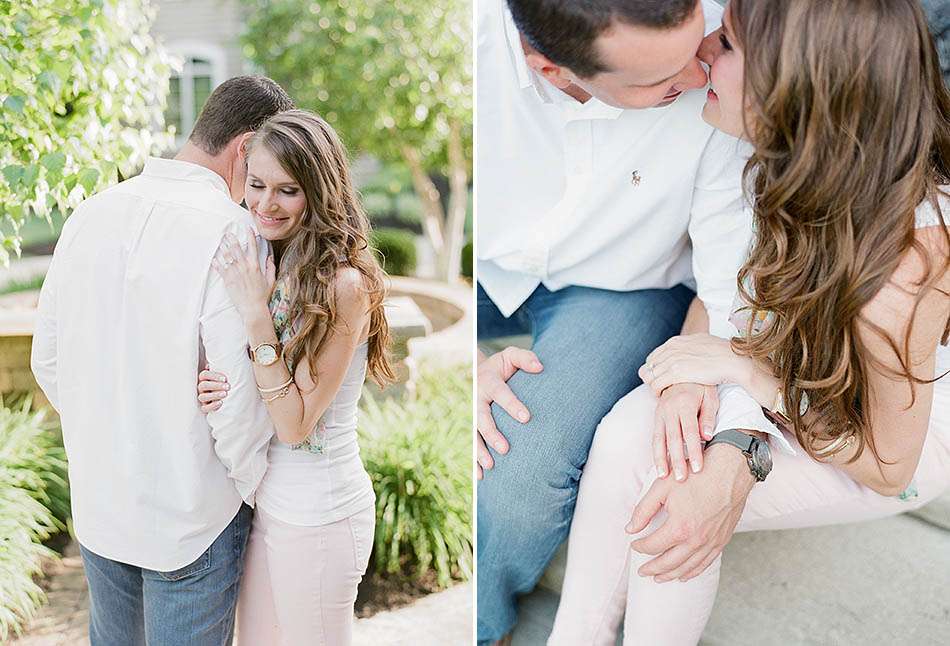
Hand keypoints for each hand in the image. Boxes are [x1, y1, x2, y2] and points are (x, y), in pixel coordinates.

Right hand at [198, 366, 229, 412]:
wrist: (227, 397)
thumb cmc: (223, 383)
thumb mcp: (222, 375)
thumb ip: (219, 368)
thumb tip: (214, 362)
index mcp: (203, 379)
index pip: (204, 375)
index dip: (214, 376)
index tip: (225, 379)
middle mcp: (201, 388)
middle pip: (203, 385)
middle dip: (216, 385)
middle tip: (228, 386)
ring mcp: (202, 398)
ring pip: (203, 397)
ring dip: (214, 395)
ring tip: (225, 394)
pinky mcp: (204, 407)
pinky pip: (205, 408)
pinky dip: (212, 406)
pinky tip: (221, 403)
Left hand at [211, 228, 275, 319]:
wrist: (253, 308)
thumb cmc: (263, 296)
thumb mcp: (271, 280)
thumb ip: (271, 267)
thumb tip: (270, 257)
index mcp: (255, 266)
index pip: (253, 247)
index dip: (250, 236)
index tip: (247, 228)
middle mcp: (244, 267)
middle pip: (236, 249)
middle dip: (232, 239)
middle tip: (228, 234)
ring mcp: (235, 273)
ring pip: (227, 257)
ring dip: (223, 249)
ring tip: (220, 243)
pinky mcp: (228, 280)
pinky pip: (220, 269)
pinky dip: (216, 263)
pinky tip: (214, 258)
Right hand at [476, 347, 542, 479]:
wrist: (478, 371)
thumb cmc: (502, 367)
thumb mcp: (511, 356)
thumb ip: (525, 359)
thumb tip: (540, 366)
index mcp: (488, 381)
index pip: (501, 394)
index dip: (512, 405)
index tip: (526, 418)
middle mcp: (477, 399)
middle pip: (481, 417)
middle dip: (492, 434)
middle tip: (505, 449)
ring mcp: (471, 413)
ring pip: (473, 434)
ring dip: (480, 451)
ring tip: (491, 466)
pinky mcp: (470, 425)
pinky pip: (470, 443)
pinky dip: (474, 460)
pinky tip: (481, 477)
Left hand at [627, 444, 754, 582]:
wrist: (731, 470)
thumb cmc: (696, 475)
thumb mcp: (662, 487)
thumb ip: (643, 510)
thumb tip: (630, 529)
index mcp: (679, 527)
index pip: (653, 545)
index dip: (640, 546)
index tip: (634, 543)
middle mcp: (696, 540)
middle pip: (669, 563)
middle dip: (652, 568)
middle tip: (642, 572)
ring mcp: (711, 542)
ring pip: (687, 567)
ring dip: (671, 575)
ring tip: (658, 578)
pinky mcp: (722, 540)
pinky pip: (705, 563)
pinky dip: (692, 572)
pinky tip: (684, 575)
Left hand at [639, 334, 748, 395]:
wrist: (732, 359)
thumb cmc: (723, 353)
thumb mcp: (701, 342)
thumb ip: (690, 345)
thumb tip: (688, 347)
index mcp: (675, 342)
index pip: (653, 356)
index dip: (654, 369)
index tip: (660, 378)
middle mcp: (671, 349)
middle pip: (648, 366)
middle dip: (651, 379)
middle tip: (658, 389)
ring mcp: (672, 360)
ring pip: (649, 376)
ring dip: (653, 387)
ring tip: (660, 394)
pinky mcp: (676, 372)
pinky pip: (655, 385)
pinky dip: (656, 392)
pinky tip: (664, 397)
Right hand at [653, 383, 718, 480]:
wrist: (680, 371)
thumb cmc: (700, 385)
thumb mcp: (710, 395)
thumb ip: (708, 416)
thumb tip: (707, 436)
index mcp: (685, 403)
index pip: (690, 432)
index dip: (694, 451)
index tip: (698, 468)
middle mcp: (669, 408)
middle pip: (673, 438)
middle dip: (676, 460)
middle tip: (681, 479)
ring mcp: (660, 412)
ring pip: (659, 438)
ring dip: (660, 458)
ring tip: (663, 476)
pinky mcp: (656, 416)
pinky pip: (655, 436)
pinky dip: (655, 451)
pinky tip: (658, 465)